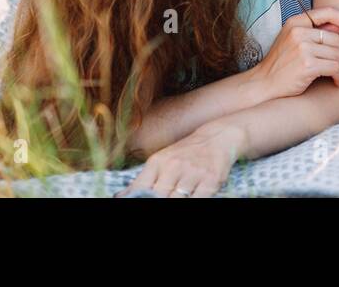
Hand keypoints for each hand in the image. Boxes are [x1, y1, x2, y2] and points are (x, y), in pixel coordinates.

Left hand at [118, 121, 242, 197]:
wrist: (217, 137)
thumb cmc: (185, 153)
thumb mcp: (162, 160)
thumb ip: (144, 180)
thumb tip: (121, 196)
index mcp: (158, 162)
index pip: (140, 189)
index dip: (137, 199)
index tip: (139, 201)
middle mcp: (174, 166)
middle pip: (158, 196)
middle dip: (157, 200)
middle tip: (160, 199)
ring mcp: (193, 173)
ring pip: (177, 199)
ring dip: (176, 200)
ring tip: (176, 196)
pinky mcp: (211, 180)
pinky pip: (198, 199)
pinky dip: (193, 200)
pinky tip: (191, 196)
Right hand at [257, 6, 338, 99]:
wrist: (263, 85)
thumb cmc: (280, 65)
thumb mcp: (293, 42)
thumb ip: (315, 32)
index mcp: (295, 22)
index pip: (328, 12)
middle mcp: (299, 32)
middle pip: (336, 39)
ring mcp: (302, 48)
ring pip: (337, 54)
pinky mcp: (307, 65)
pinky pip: (335, 67)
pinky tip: (338, 82)